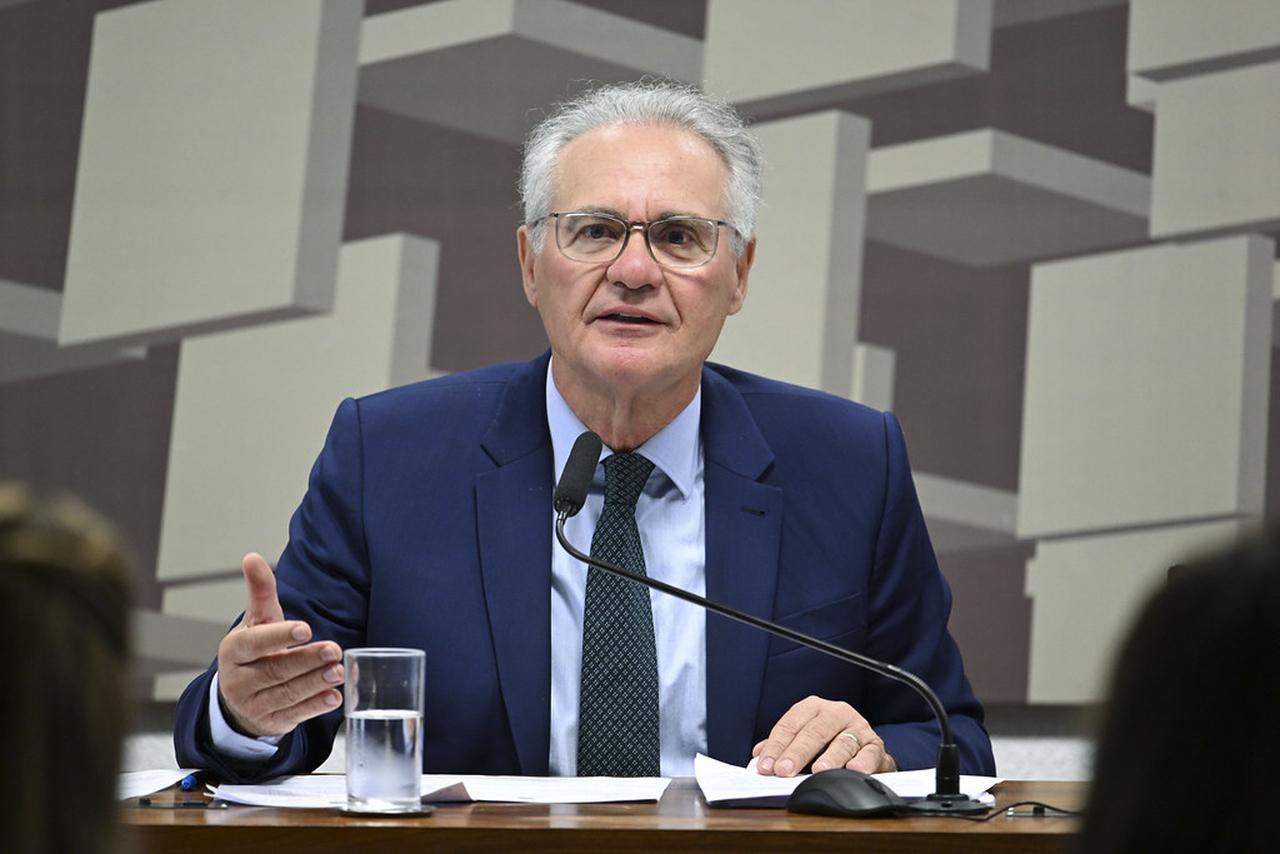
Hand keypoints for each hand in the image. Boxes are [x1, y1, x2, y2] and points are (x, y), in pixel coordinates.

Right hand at [215, 553, 343, 736]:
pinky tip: (334, 697)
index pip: (255, 643)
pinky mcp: (272, 722)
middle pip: (276, 669)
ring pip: (288, 693)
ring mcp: (255, 704)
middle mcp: (240, 680)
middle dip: (307, 660)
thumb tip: (252, 558)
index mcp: (235, 651)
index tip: (305, 629)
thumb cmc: (253, 651)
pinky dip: (316, 706)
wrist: (239, 697)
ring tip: (338, 671)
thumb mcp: (256, 621)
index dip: (279, 636)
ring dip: (315, 683)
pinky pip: (296, 714)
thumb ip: (260, 592)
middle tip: (333, 649)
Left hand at [752, 695, 895, 776]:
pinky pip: (870, 752)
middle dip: (797, 752)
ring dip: (830, 757)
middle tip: (784, 771)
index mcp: (813, 708)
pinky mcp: (875, 744)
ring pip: (842, 742)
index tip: (765, 766)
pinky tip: (853, 770)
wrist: (864, 749)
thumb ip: (783, 745)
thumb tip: (758, 754)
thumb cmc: (828, 742)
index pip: (790, 725)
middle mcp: (836, 713)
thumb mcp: (803, 738)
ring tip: (818, 771)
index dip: (776, 746)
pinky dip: (862, 761)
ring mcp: (858, 727)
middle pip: (814, 731)